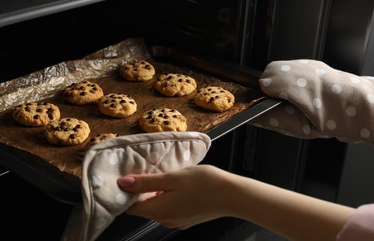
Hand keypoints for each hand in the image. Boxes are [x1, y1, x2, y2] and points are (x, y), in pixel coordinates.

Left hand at [117, 165, 234, 229]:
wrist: (232, 195)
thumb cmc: (204, 183)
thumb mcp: (172, 178)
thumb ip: (146, 182)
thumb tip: (122, 183)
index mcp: (159, 210)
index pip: (131, 207)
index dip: (126, 193)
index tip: (128, 177)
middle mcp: (165, 220)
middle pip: (145, 207)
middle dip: (144, 191)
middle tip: (150, 171)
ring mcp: (177, 222)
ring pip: (159, 206)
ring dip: (158, 193)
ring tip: (166, 176)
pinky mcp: (187, 219)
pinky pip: (171, 208)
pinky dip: (170, 197)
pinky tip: (179, 185)